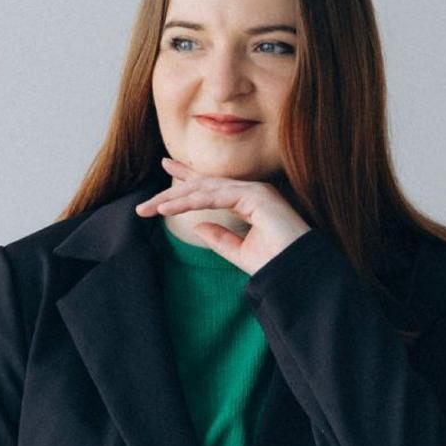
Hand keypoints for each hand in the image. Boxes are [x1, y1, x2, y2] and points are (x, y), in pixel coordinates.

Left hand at [134, 157, 312, 275]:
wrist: (297, 274)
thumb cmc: (275, 263)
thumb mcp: (240, 252)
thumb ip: (220, 239)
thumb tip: (197, 226)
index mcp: (249, 200)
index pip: (212, 186)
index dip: (188, 179)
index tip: (167, 171)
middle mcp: (252, 191)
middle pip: (205, 183)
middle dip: (176, 186)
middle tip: (148, 196)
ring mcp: (254, 191)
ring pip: (206, 189)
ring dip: (176, 198)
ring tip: (151, 207)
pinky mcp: (255, 196)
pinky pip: (214, 196)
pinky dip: (189, 202)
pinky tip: (167, 208)